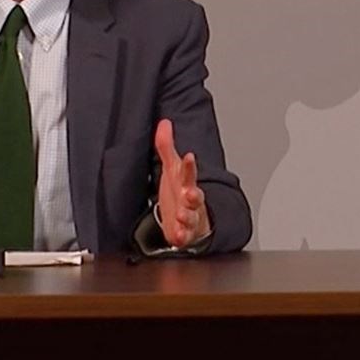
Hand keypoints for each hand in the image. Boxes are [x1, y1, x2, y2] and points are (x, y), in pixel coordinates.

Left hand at [154, 119, 210, 247]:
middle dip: (194, 194)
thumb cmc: (180, 191)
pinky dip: (182, 236)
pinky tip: (179, 235)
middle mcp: (191, 200)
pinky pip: (184, 235)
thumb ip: (166, 146)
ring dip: (187, 216)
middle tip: (190, 192)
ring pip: (191, 216)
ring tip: (182, 215)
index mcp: (187, 183)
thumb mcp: (171, 169)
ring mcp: (189, 217)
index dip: (188, 165)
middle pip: (195, 196)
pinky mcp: (184, 233)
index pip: (189, 172)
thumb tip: (164, 123)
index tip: (189, 156)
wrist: (190, 219)